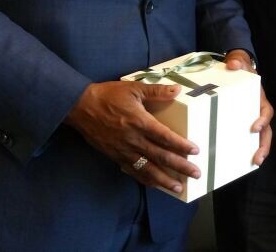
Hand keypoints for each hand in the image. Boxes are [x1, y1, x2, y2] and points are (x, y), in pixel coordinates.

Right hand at [65, 80, 199, 193]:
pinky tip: (155, 185)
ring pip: (147, 168)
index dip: (181, 145)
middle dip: (179, 166)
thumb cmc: (108, 95)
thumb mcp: (133, 88)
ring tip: (178, 187)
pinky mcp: (115, 156)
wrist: (80, 107)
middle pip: (160, 156)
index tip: (195, 151)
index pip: (165, 137)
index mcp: (139, 121)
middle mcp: (133, 139)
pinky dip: (145, 179)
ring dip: (164, 179)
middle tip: (195, 174)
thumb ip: (156, 91)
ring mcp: (123, 150)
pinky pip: (132, 171)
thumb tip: (177, 90)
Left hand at [224, 50, 271, 165]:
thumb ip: (237, 62)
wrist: (234, 68)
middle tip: (258, 158)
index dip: (263, 120)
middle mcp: (257, 111)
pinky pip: (246, 137)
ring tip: (254, 163)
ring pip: (259, 137)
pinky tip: (239, 160)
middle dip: (264, 145)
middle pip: (266, 131)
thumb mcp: (239, 62)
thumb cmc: (239, 67)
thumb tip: (233, 65)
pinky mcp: (241, 122)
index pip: (266, 111)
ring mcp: (250, 118)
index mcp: (259, 99)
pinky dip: (245, 148)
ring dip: (258, 151)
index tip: (255, 128)